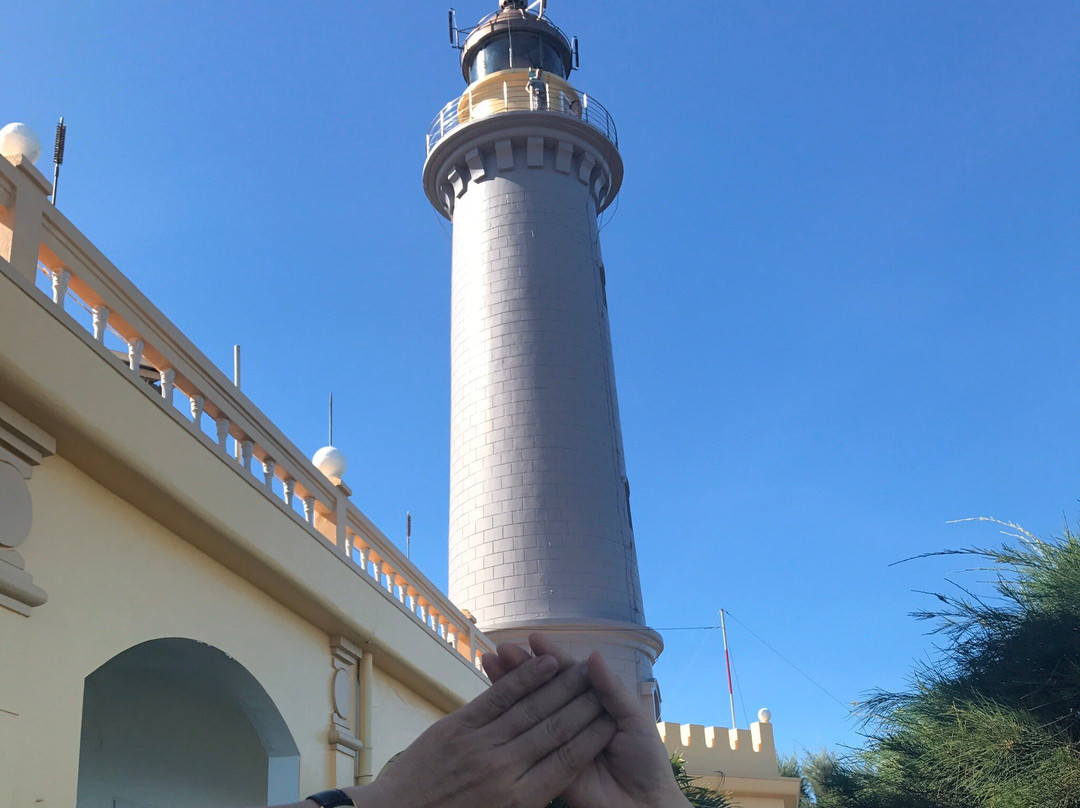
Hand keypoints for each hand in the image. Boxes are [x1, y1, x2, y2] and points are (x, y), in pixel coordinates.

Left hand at [354, 652, 615, 807]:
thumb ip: (531, 802)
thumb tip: (560, 782)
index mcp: (519, 800)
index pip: (568, 761)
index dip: (593, 737)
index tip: (612, 719)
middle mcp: (504, 770)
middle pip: (556, 730)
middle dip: (584, 705)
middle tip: (605, 686)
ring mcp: (480, 744)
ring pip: (531, 708)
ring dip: (561, 684)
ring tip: (583, 669)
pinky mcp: (458, 725)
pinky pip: (498, 696)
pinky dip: (523, 677)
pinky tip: (545, 662)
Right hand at [483, 635, 689, 807]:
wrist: (643, 805)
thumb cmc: (645, 759)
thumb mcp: (633, 719)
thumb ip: (611, 689)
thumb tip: (592, 655)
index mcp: (594, 702)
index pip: (569, 675)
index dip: (551, 657)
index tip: (533, 639)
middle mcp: (572, 716)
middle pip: (543, 687)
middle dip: (522, 667)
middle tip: (502, 651)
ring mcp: (557, 739)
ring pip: (529, 707)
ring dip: (509, 685)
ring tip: (490, 664)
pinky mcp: (545, 763)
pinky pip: (526, 738)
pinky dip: (508, 717)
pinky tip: (493, 701)